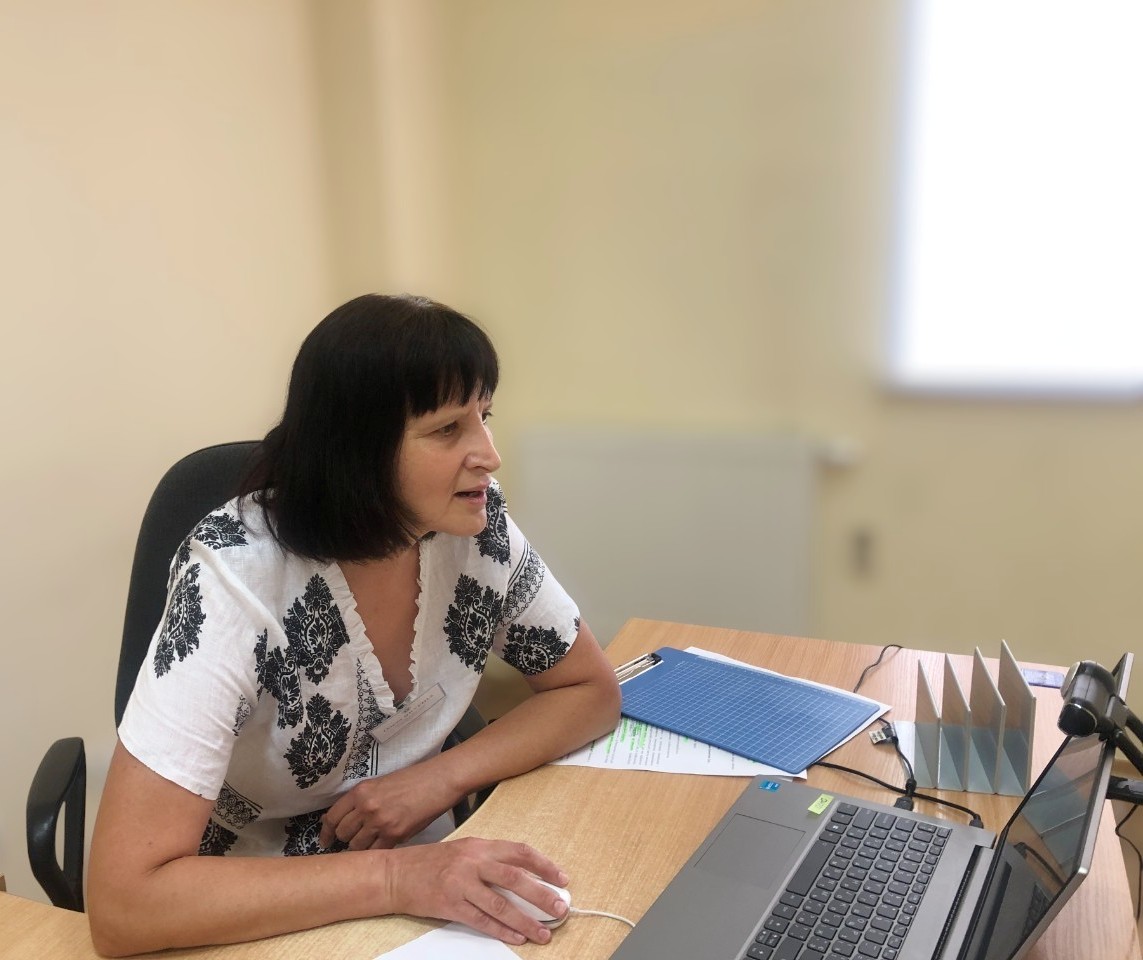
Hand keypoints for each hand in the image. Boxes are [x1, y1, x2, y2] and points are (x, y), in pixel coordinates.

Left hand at [320, 762, 453, 849]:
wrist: (436, 781)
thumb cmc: (411, 781)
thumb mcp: (380, 784)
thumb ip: (361, 801)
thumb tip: (340, 820)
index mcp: (360, 792)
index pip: (332, 817)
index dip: (325, 832)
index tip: (325, 841)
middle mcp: (366, 807)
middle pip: (343, 834)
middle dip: (347, 838)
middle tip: (355, 838)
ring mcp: (380, 822)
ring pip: (356, 846)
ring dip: (361, 846)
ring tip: (372, 841)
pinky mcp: (395, 834)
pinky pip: (375, 852)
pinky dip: (377, 852)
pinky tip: (383, 845)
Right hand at [383, 837, 569, 945]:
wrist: (396, 874)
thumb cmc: (431, 862)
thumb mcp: (464, 851)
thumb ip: (491, 860)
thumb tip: (524, 876)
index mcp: (480, 845)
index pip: (520, 852)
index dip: (544, 865)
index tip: (561, 878)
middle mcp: (472, 862)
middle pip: (515, 878)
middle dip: (542, 895)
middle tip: (560, 909)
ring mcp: (461, 884)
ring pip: (501, 905)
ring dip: (526, 921)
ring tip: (543, 933)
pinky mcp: (450, 905)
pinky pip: (481, 920)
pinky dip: (502, 931)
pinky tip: (517, 938)